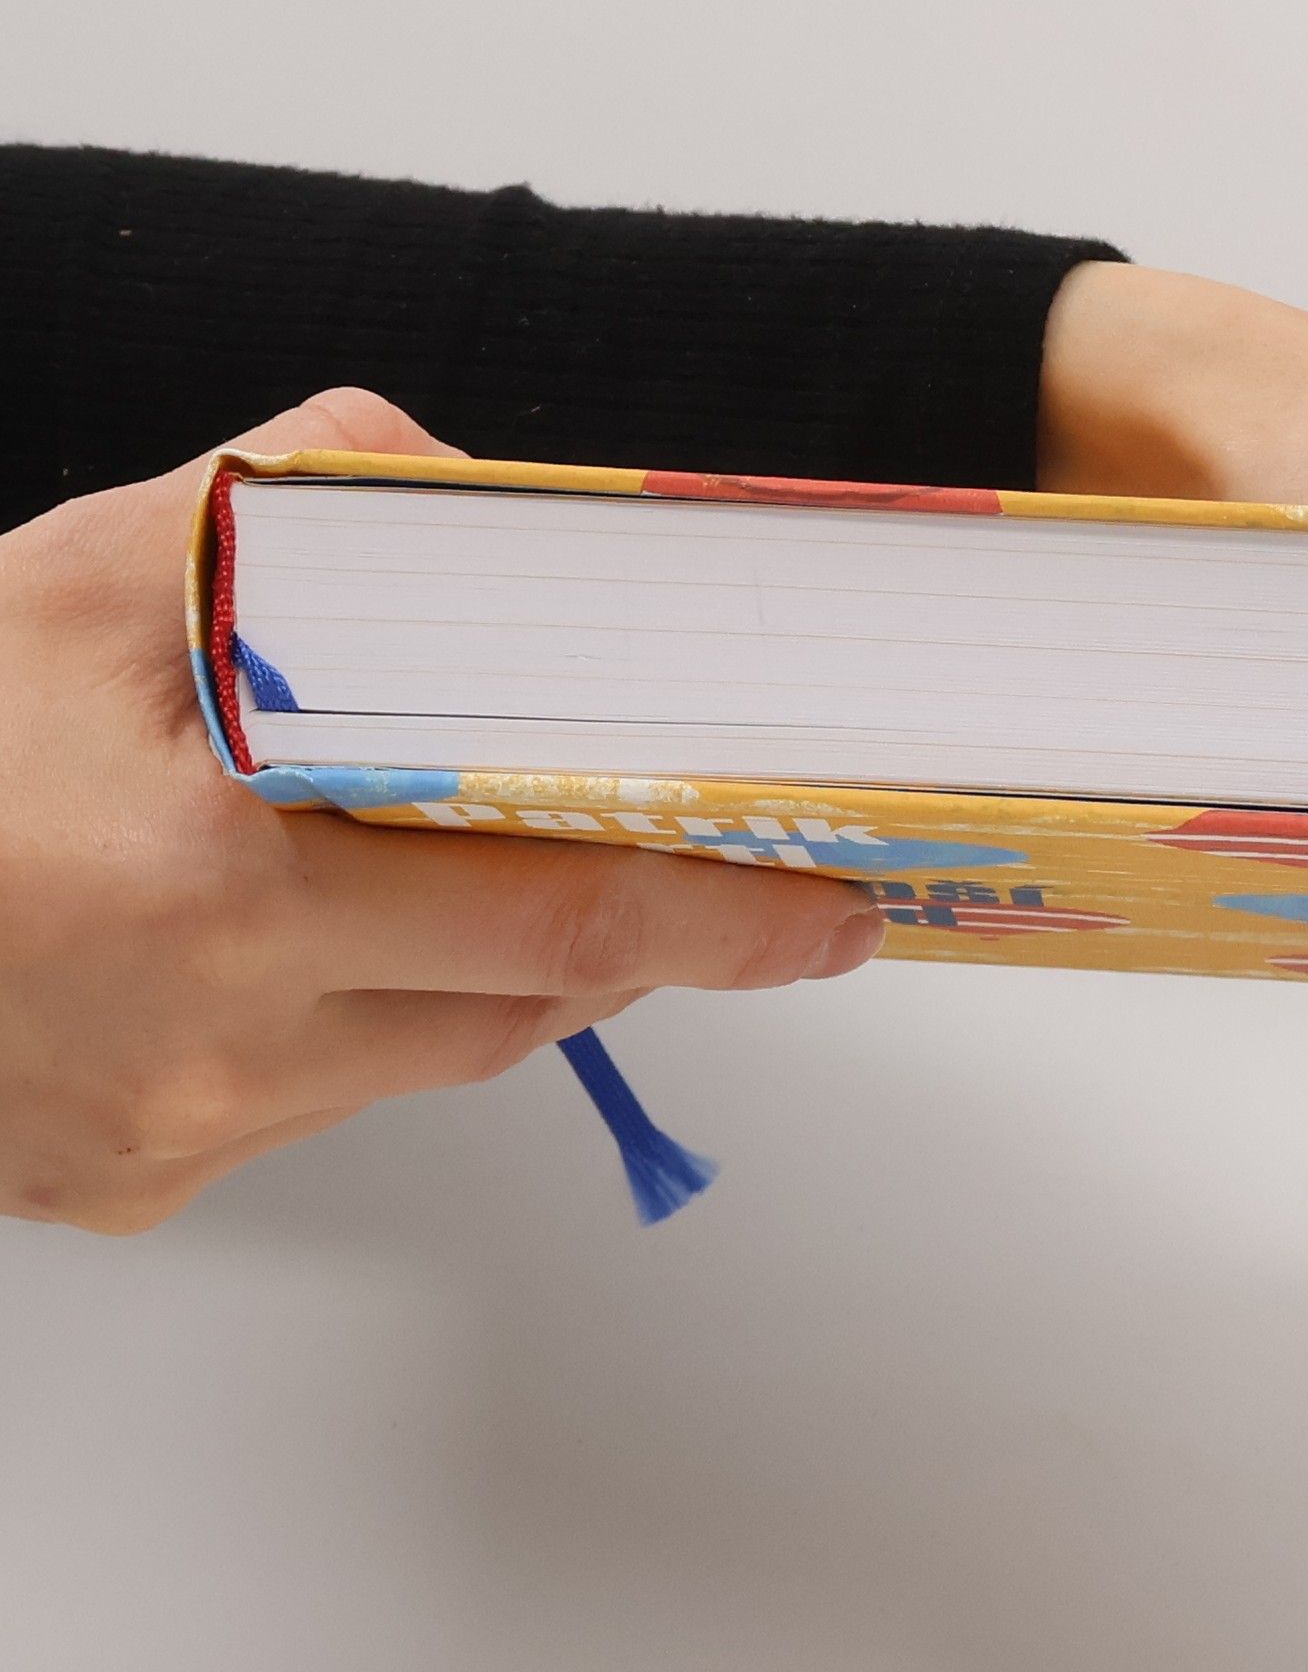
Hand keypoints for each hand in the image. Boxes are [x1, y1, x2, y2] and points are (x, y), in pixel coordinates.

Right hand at [0, 389, 883, 1233]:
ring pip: (444, 1059)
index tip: (834, 909)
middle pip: (526, 1003)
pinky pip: (334, 1100)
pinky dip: (388, 1015)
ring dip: (518, 970)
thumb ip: (314, 506)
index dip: (722, 912)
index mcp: (217, 877)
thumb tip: (481, 505)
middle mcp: (208, 1035)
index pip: (560, 910)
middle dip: (657, 940)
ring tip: (529, 870)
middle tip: (763, 895)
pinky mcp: (134, 1182)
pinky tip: (351, 934)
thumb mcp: (93, 569)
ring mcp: (171, 1131)